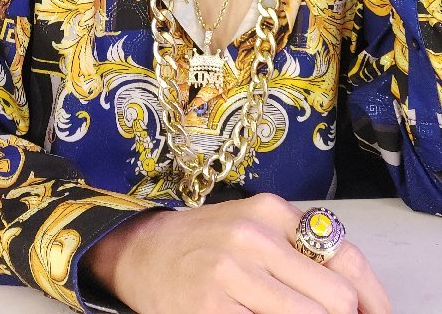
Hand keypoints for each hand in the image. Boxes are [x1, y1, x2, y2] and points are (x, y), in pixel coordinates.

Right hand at [85, 193, 390, 313]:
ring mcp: (232, 274)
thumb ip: (301, 247)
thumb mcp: (255, 224)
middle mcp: (254, 237)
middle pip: (336, 296)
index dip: (371, 298)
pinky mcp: (211, 309)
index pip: (346, 257)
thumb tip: (356, 296)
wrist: (143, 249)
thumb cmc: (207, 240)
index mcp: (272, 211)